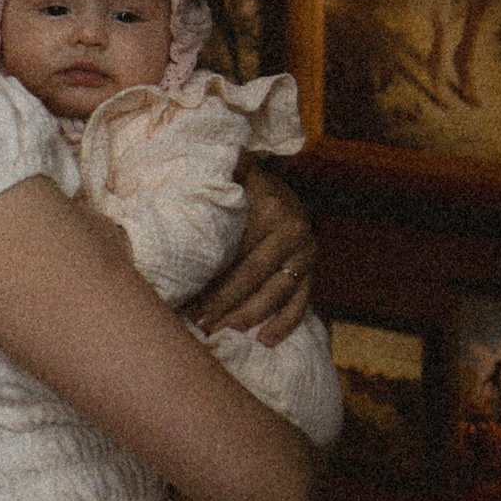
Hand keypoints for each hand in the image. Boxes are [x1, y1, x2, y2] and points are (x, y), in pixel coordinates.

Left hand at [194, 162, 314, 346]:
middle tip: (199, 323)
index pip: (238, 251)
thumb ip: (223, 172)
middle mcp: (294, 232)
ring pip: (276, 294)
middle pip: (254, 276)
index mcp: (272, 210)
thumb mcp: (237, 175)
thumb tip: (208, 158)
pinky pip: (301, 304)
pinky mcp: (311, 273)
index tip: (188, 299)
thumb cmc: (246, 190)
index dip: (212, 278)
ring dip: (248, 317)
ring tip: (222, 332)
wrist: (283, 193)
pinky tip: (264, 342)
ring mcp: (306, 256)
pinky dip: (285, 325)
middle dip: (224, 303)